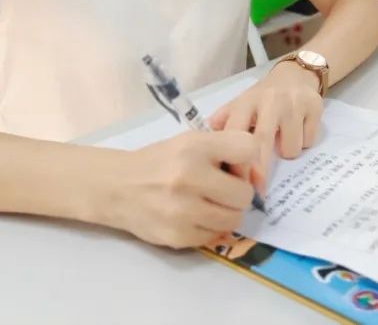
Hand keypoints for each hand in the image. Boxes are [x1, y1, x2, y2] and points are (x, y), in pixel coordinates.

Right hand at [110, 130, 259, 248]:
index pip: (249, 149)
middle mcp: (188, 177)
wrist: (118, 187)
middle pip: (245, 194)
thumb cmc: (162, 161)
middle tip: (223, 190)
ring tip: (210, 203)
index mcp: (195, 147)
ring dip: (227, 213)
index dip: (248, 161)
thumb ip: (227, 148)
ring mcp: (182, 210)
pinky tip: (195, 216)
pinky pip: (214, 236)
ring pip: (234, 219)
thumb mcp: (192, 141)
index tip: (237, 167)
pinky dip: (210, 228)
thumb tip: (259, 174)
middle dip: (238, 193)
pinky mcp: (177, 236)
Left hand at [208, 61, 323, 181]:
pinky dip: (304, 142)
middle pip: (262, 142)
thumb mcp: (241, 105)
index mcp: (247, 102)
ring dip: (287, 152)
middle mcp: (270, 100)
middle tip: (259, 189)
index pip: (236, 135)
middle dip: (259, 170)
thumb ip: (224, 124)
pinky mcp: (315, 106)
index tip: (235, 183)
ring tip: (284, 139)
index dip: (235, 162)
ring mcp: (294, 103)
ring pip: (290, 148)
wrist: (295, 74)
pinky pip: (308, 141)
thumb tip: (208, 145)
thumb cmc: (263, 98)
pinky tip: (299, 130)